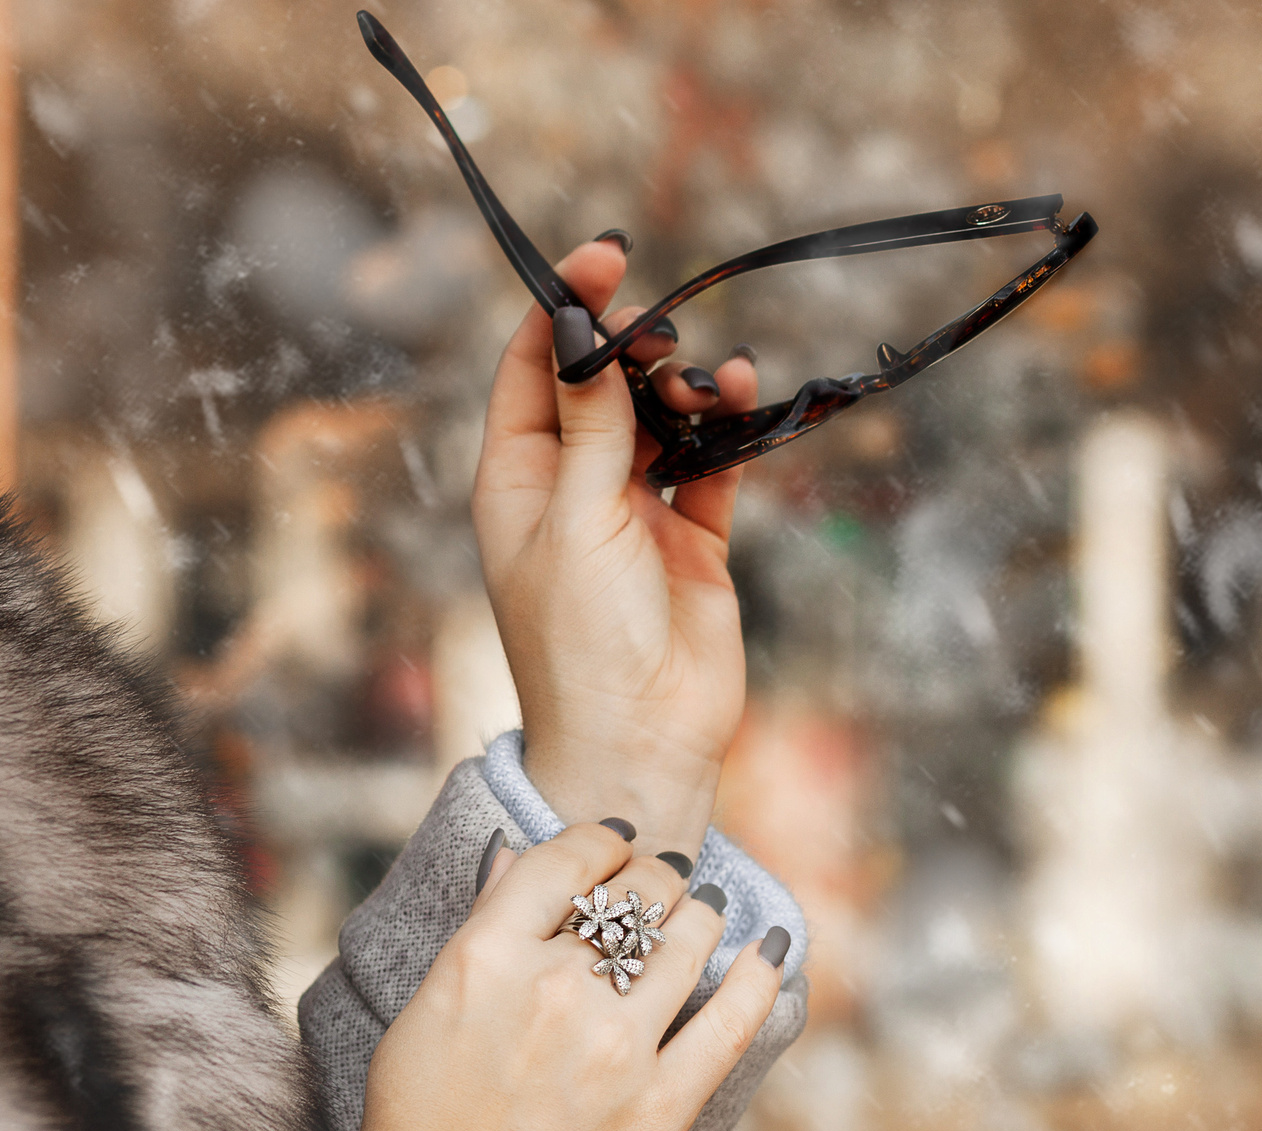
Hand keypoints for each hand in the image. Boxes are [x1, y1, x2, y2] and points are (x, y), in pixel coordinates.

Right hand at [357, 823, 785, 1130]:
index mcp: (484, 961)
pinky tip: (772, 950)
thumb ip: (479, 932)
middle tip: (659, 882)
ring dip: (700, 915)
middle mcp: (554, 992)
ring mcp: (615, 1048)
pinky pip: (734, 1020)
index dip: (598, 841)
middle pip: (633, 895)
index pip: (563, 861)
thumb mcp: (423, 1016)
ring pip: (688, 939)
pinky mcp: (664, 1105)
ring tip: (701, 915)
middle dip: (652, 877)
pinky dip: (761, 975)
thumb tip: (515, 854)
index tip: (613, 843)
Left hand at [472, 239, 763, 861]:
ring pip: (662, 415)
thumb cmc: (581, 642)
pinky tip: (745, 393)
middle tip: (665, 332)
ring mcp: (634, 510)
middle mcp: (571, 487)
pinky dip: (729, 425)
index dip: (562, 307)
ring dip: (687, 386)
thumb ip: (590, 423)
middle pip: (601, 381)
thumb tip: (580, 328)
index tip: (604, 256)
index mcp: (516, 480)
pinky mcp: (693, 537)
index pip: (530, 367)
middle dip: (636, 343)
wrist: (640, 742)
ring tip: (709, 383)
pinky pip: (713, 460)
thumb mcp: (576, 519)